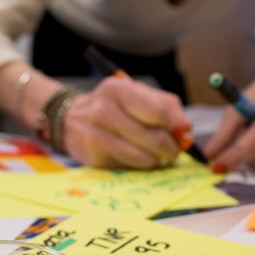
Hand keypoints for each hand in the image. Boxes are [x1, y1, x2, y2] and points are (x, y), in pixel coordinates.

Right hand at [61, 79, 190, 168]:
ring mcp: (97, 136)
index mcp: (117, 89)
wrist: (69, 119)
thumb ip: (164, 105)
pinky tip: (137, 154)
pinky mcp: (95, 157)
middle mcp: (104, 111)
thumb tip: (186, 127)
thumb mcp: (134, 93)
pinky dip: (141, 163)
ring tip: (156, 152)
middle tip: (174, 148)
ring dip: (157, 158)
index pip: (159, 111)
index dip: (176, 124)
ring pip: (145, 157)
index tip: (182, 130)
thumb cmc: (112, 105)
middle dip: (172, 147)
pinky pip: (132, 165)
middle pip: (154, 137)